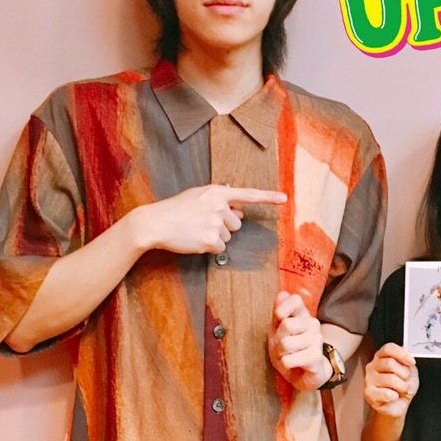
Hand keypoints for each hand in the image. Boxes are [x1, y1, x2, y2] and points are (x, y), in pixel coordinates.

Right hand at [135, 184, 285, 254]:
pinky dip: (209, 247)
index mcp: (217, 192)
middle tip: (202, 223)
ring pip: (228, 237)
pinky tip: (195, 240)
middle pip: (236, 224)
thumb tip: (239, 213)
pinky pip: (220, 248)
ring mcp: (215, 223)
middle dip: (223, 227)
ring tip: (195, 230)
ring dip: (215, 237)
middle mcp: (219, 206)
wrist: (156, 222)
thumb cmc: (175, 210)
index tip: (284, 199)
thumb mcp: (198, 197)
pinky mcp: (211, 239)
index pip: (248, 194)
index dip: (268, 197)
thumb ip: (220, 203)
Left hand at [270, 292, 327, 390]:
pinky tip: (294, 365)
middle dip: (277, 340)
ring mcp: (317, 339)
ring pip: (286, 344)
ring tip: (288, 357)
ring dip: (281, 355)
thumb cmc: (288, 350)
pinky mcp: (316, 357)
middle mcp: (313, 323)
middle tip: (282, 347)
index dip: (281, 311)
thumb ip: (279, 312)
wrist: (303, 374)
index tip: (279, 323)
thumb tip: (282, 293)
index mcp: (303, 314)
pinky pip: (289, 360)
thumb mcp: (277, 330)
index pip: (294, 300)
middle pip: (287, 324)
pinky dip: (285, 365)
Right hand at [364, 343, 418, 418]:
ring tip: (401, 389)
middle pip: (390, 363)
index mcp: (382, 357)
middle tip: (406, 380)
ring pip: (390, 379)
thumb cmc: (402, 386)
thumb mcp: (410, 370)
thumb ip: (407, 358)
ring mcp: (369, 379)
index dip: (401, 354)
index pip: (388, 348)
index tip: (411, 362)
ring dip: (402, 387)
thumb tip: (405, 347)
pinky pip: (387, 393)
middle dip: (404, 374)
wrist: (399, 404)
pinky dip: (395, 396)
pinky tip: (393, 396)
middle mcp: (373, 366)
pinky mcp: (369, 393)